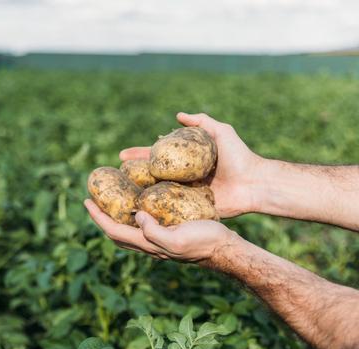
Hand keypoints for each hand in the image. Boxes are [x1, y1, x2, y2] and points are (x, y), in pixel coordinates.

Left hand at [84, 199, 236, 263]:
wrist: (225, 248)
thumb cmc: (205, 241)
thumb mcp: (177, 239)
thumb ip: (154, 232)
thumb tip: (136, 216)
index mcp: (148, 244)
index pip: (114, 231)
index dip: (98, 217)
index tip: (87, 201)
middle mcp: (149, 244)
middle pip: (116, 233)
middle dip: (101, 217)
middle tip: (93, 200)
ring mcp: (158, 241)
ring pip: (127, 231)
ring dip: (115, 217)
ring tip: (110, 201)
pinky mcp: (168, 234)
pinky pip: (142, 225)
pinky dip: (132, 215)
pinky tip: (139, 203)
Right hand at [120, 112, 262, 217]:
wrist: (254, 183)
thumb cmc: (239, 157)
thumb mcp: (221, 133)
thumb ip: (202, 123)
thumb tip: (178, 115)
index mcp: (185, 162)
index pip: (157, 157)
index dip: (139, 156)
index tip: (122, 156)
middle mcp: (182, 178)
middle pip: (151, 176)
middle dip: (132, 176)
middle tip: (114, 176)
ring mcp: (185, 195)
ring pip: (157, 194)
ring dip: (139, 194)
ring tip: (119, 195)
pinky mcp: (191, 210)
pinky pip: (170, 210)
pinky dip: (155, 211)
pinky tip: (137, 212)